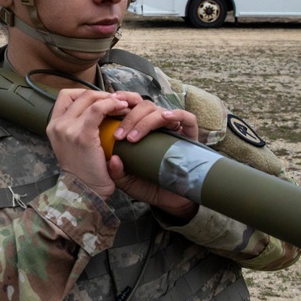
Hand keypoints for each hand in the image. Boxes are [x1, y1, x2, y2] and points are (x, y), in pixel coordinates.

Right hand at [47, 89, 131, 198]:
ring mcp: (67, 129)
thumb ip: (76, 129)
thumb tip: (96, 111)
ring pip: (89, 99)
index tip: (101, 99)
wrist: (83, 192)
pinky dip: (111, 105)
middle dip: (101, 94)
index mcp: (53, 126)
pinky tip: (122, 108)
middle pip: (79, 95)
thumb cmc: (83, 172)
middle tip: (117, 101)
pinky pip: (98, 109)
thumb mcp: (71, 147)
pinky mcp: (82, 135)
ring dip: (109, 98)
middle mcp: (57, 125)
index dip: (85, 93)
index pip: (65, 96)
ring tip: (123, 105)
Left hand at [106, 91, 199, 221]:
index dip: (122, 99)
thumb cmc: (146, 186)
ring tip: (133, 138)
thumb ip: (116, 172)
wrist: (169, 201)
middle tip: (118, 136)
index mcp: (139, 128)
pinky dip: (177, 115)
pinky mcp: (190, 137)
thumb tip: (114, 159)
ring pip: (160, 111)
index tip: (110, 101)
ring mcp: (173, 130)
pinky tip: (166, 118)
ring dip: (144, 121)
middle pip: (144, 105)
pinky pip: (188, 119)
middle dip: (129, 117)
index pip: (132, 104)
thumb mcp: (126, 180)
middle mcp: (156, 125)